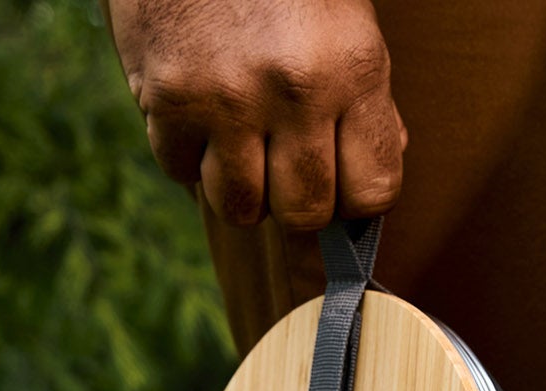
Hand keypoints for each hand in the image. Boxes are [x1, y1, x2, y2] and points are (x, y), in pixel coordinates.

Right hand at [104, 0, 407, 230]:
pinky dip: (185, 154)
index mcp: (354, 67)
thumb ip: (363, 102)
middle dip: (293, 203)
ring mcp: (231, 97)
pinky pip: (179, 171)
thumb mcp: (343, 21)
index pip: (373, 190)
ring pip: (240, 206)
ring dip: (237, 188)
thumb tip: (369, 185)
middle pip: (304, 212)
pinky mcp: (171, 97)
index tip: (336, 185)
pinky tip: (194, 111)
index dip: (353, 201)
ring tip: (235, 143)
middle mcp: (297, 88)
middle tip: (280, 168)